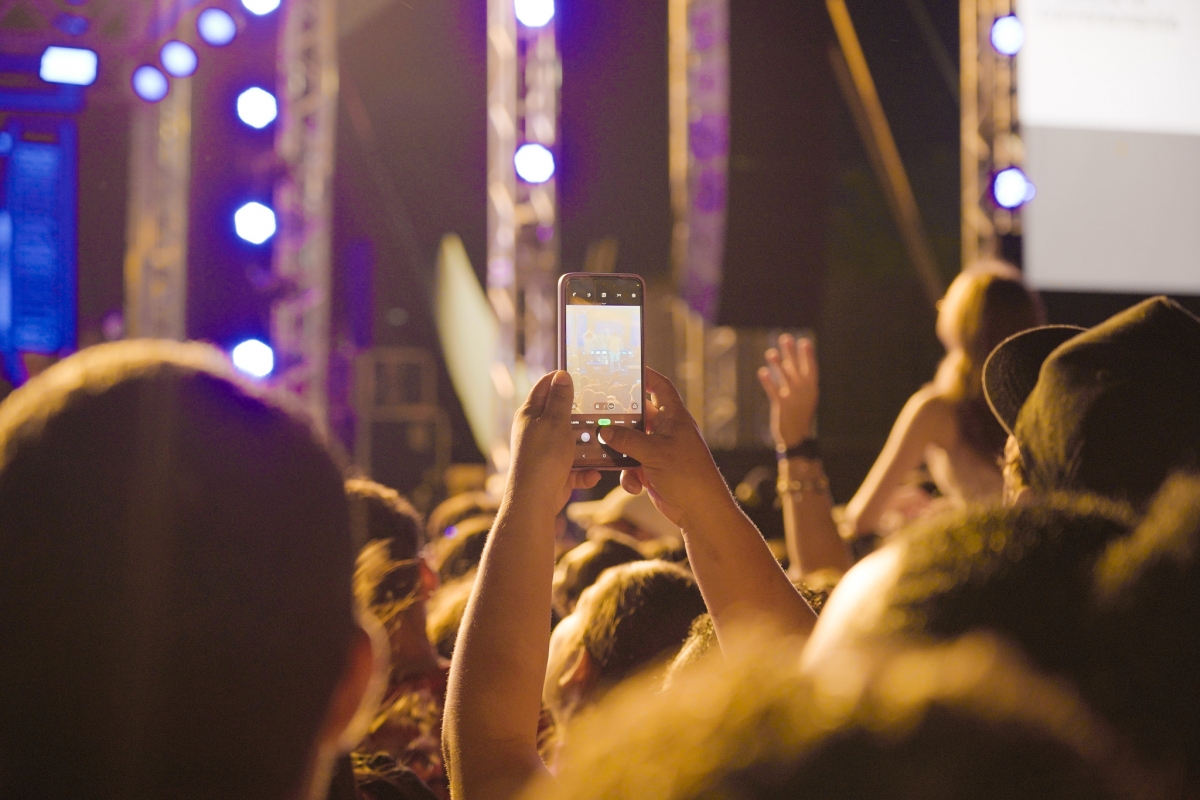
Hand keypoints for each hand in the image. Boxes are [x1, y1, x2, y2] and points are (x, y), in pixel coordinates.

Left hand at [508, 371, 600, 513]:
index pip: (545, 386)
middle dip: (583, 412)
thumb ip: (560, 399)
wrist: (535, 501)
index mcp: (531, 414)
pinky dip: (586, 470)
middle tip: (604, 407)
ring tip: (606, 441)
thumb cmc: (542, 458)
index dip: (562, 378)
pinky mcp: (557, 470)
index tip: (585, 374)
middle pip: (563, 413)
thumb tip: (561, 375)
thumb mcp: (554, 423)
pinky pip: (577, 465)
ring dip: (589, 443)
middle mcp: (537, 430)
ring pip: (574, 439)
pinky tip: (593, 473)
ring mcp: (547, 451)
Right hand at [597, 368, 733, 531]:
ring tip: (609, 455)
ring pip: (630, 443)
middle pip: (639, 415)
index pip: (661, 387)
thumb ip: (627, 439)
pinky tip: (635, 486)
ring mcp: (659, 451)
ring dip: (621, 452)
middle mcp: (667, 431)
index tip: (628, 369)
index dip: (647, 375)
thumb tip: (604, 430)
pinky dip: (630, 476)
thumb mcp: (654, 452)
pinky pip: (632, 466)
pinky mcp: (653, 470)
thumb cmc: (687, 475)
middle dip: (621, 419)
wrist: (700, 511)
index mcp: (674, 418)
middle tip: (599, 414)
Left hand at [758, 334, 817, 448]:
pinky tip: (762, 371)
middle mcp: (804, 392)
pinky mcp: (781, 406)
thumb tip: (793, 363)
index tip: (804, 341)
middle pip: (796, 368)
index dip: (808, 355)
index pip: (811, 369)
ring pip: (784, 377)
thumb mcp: (807, 398)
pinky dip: (768, 381)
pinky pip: (774, 391)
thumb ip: (802, 382)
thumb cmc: (801, 416)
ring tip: (770, 352)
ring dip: (777, 364)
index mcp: (813, 390)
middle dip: (791, 353)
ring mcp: (793, 398)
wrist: (797, 437)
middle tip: (785, 338)